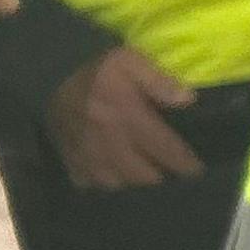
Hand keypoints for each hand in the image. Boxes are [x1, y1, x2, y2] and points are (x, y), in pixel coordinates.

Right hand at [47, 47, 200, 190]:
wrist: (51, 75)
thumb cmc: (99, 69)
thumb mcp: (132, 61)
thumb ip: (160, 81)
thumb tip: (189, 100)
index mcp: (127, 118)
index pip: (163, 148)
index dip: (184, 164)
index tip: (198, 172)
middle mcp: (108, 143)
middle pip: (141, 176)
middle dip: (162, 181)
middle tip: (177, 180)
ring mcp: (86, 156)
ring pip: (117, 185)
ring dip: (135, 188)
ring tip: (151, 185)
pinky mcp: (70, 161)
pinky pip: (90, 185)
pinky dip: (106, 187)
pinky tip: (118, 184)